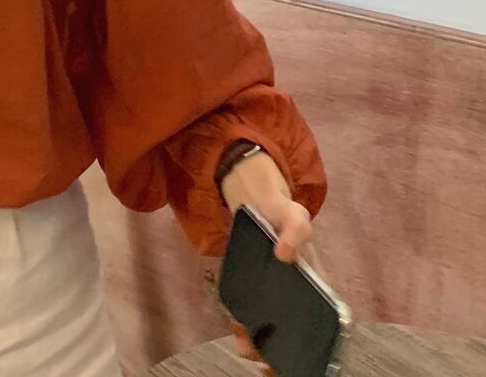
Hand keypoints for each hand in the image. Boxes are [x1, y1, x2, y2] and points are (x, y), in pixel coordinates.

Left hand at [219, 150, 321, 369]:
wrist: (256, 203)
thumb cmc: (282, 212)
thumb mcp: (295, 215)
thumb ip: (295, 230)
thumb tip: (286, 255)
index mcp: (317, 286)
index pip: (325, 324)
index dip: (318, 348)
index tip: (304, 362)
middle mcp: (297, 297)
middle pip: (296, 336)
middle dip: (282, 355)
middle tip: (267, 362)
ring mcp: (274, 297)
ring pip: (272, 333)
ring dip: (260, 345)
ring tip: (247, 341)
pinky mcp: (254, 293)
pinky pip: (251, 317)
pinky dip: (245, 329)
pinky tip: (238, 325)